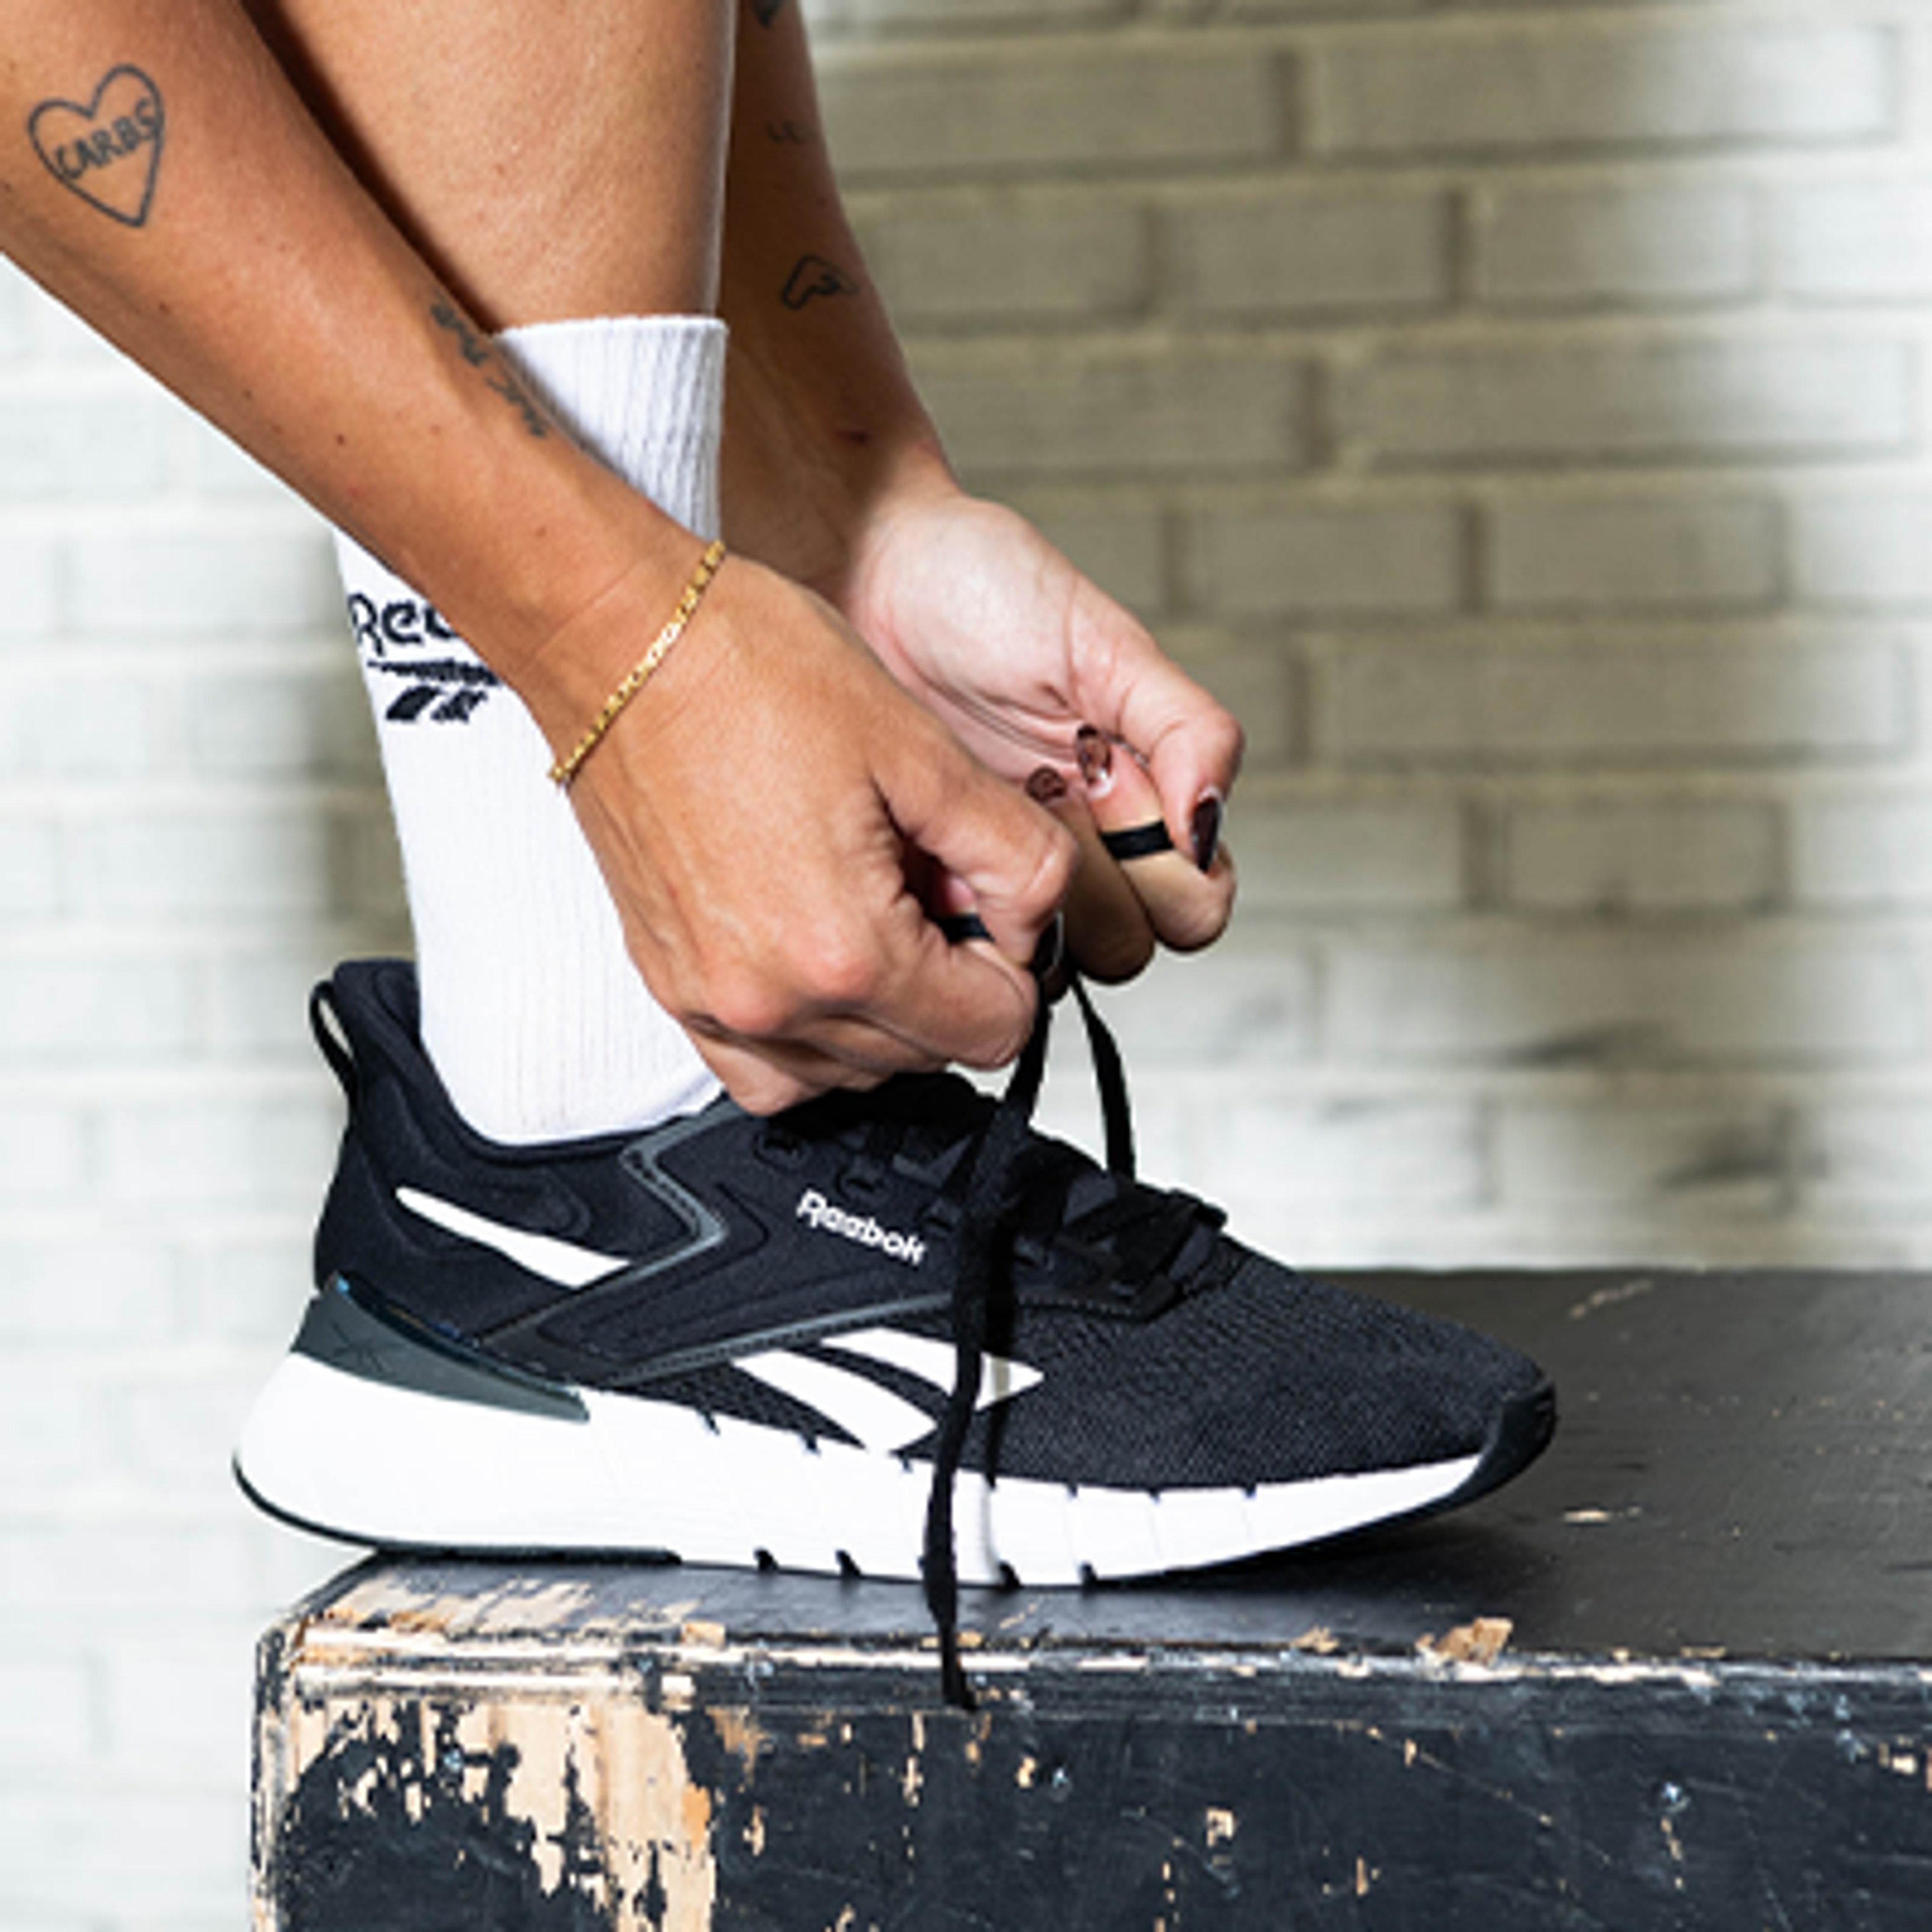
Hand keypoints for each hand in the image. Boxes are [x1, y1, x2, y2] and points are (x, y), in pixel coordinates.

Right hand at [554, 554, 1074, 1112]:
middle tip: (924, 880)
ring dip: (886, 1011)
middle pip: (926, 1056)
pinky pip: (767, 1071)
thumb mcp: (924, 749)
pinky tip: (818, 959)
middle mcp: (770, 999)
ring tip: (870, 905)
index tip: (987, 900)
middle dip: (950, 979)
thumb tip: (1035, 922)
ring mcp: (711, 1003)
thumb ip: (1016, 855)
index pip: (993, 1032)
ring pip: (852, 1071)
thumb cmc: (748, 670)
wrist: (620, 640)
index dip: (1013, 965)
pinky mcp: (671, 987)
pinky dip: (812, 1035)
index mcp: (845, 950)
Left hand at [840, 484, 1240, 980]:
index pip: (1193, 906)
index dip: (1164, 866)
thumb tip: (1207, 824)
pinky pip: (955, 948)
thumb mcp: (1105, 643)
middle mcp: (1074, 853)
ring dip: (1019, 911)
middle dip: (1094, 889)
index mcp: (1136, 807)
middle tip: (1039, 792)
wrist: (857, 573)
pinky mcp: (924, 886)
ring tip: (973, 816)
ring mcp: (995, 875)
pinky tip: (923, 839)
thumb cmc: (978, 589)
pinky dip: (947, 912)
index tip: (1107, 774)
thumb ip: (1186, 729)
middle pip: (1127, 948)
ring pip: (1046, 964)